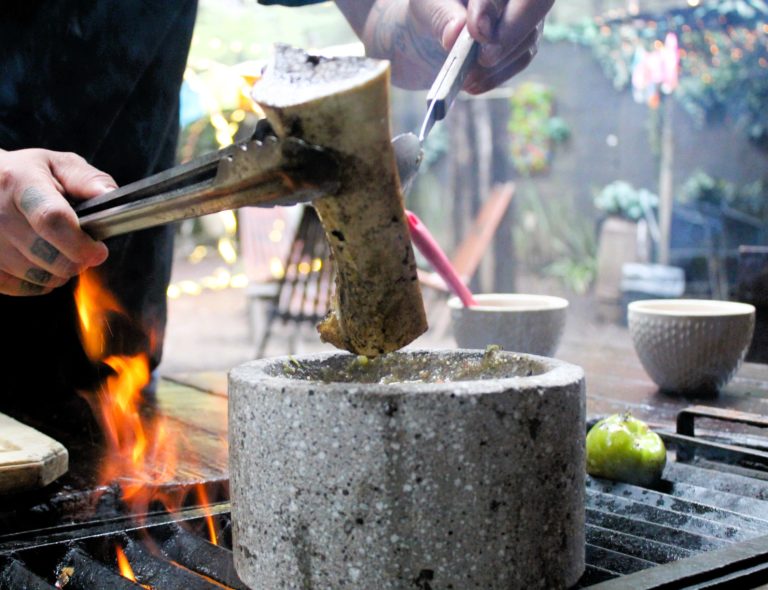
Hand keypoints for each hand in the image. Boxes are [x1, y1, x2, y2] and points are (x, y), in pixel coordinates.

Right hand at [0, 149, 114, 295]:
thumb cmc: (26, 175)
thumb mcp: (57, 165)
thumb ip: (88, 180)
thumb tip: (109, 197)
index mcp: (19, 182)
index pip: (51, 219)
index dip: (80, 242)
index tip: (98, 250)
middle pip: (48, 255)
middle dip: (76, 259)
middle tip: (83, 249)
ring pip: (38, 275)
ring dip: (60, 271)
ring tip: (59, 250)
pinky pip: (23, 288)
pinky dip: (40, 282)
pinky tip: (41, 261)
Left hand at [337, 0, 552, 92]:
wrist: (426, 36)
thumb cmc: (428, 12)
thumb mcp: (426, 8)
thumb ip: (442, 16)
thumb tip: (456, 32)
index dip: (494, 7)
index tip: (476, 32)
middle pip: (534, 6)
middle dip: (509, 35)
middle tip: (483, 59)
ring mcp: (525, 16)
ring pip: (529, 38)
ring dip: (498, 63)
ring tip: (466, 78)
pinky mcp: (522, 42)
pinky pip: (521, 59)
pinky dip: (496, 76)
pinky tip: (473, 85)